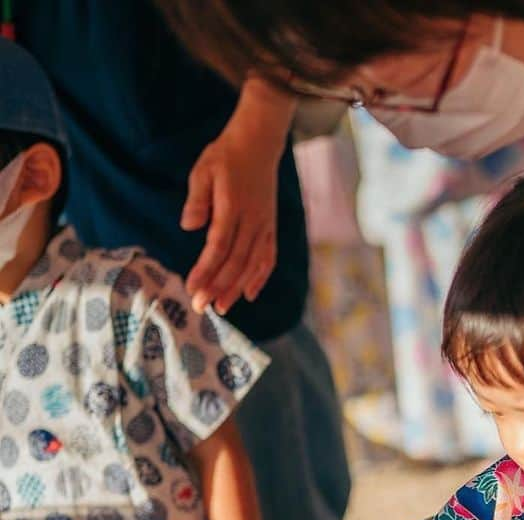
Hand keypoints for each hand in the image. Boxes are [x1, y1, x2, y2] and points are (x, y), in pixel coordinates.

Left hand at [182, 78, 293, 314]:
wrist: (259, 144)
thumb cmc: (226, 156)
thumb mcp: (203, 169)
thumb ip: (197, 198)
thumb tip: (189, 226)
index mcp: (233, 207)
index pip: (218, 247)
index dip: (206, 270)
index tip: (192, 288)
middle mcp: (252, 221)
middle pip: (235, 262)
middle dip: (217, 287)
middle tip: (200, 306)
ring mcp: (264, 227)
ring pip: (251, 265)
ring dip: (236, 289)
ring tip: (221, 308)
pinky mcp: (271, 228)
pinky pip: (268, 258)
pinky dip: (260, 278)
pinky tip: (249, 294)